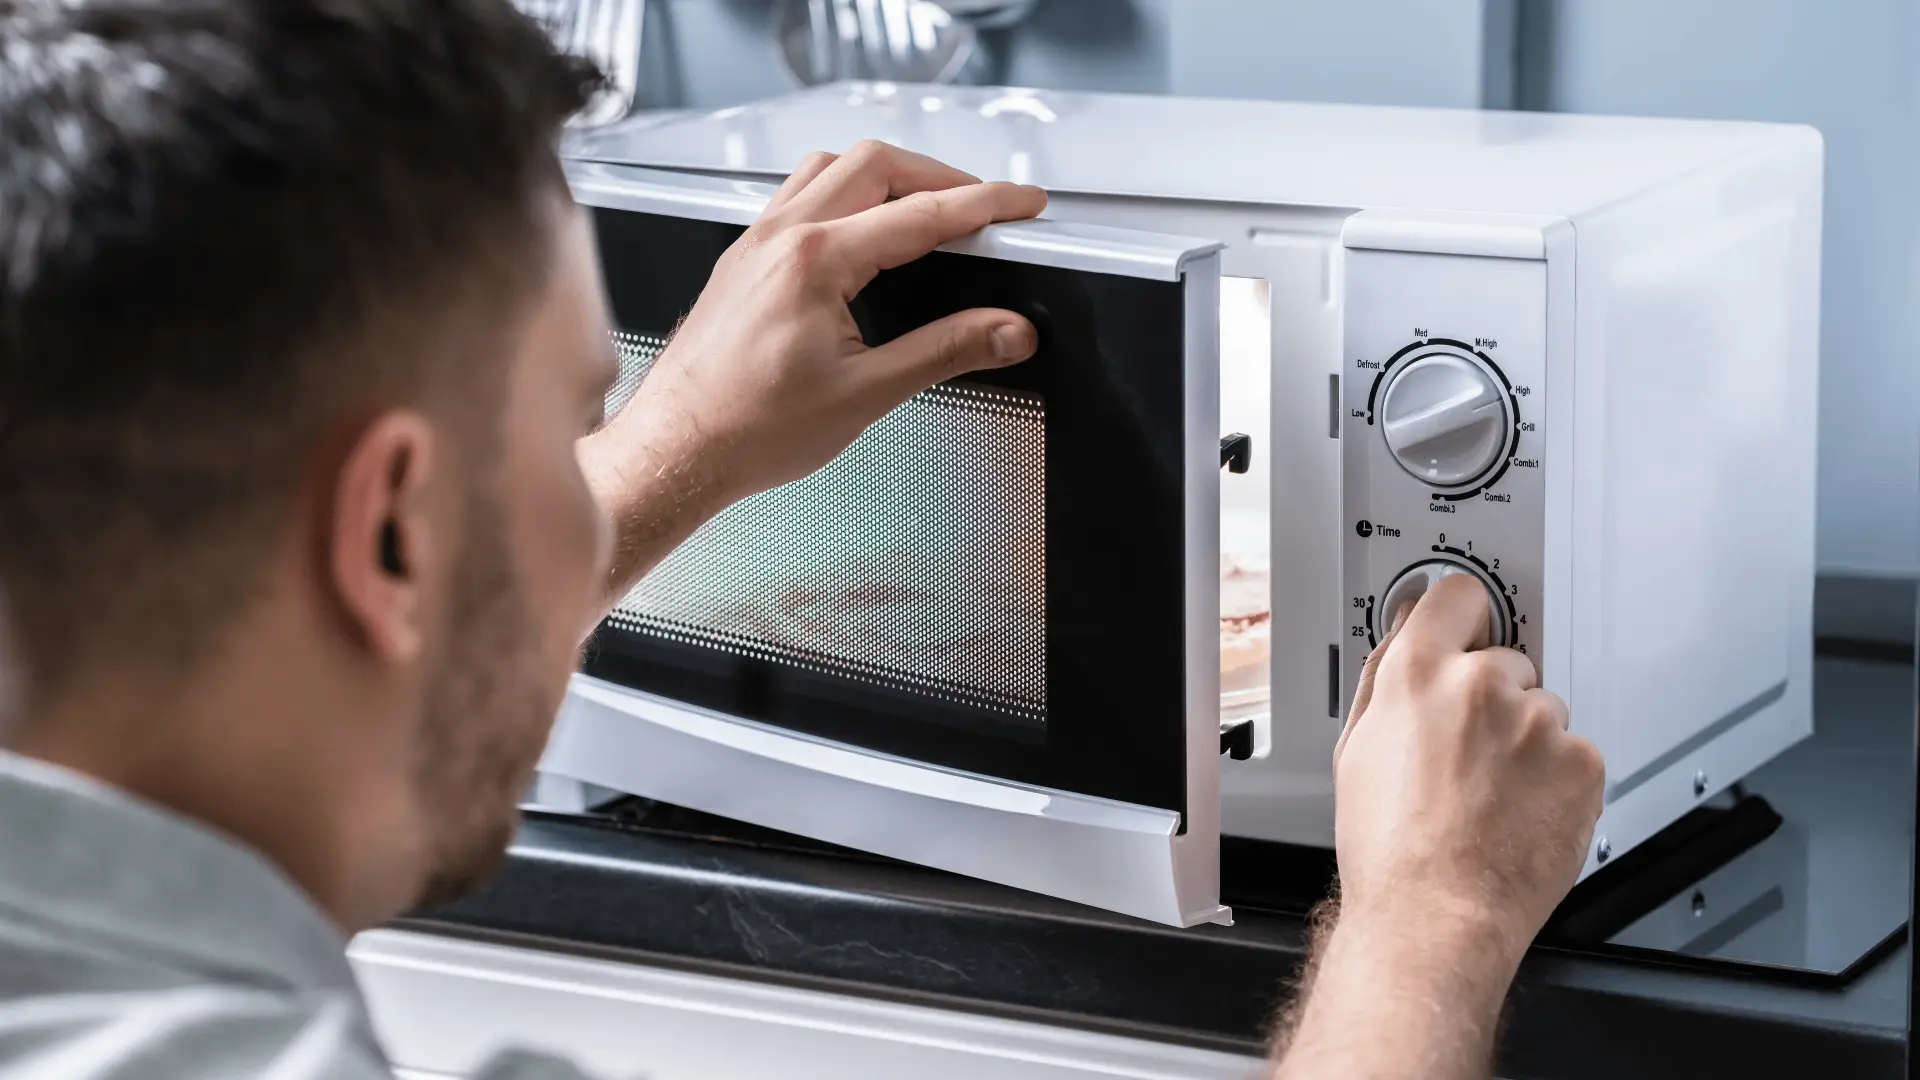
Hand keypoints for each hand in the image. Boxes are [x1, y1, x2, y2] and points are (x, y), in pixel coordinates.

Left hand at [601, 140, 1046, 511]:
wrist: (678, 450)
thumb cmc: (748, 429)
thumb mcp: (868, 393)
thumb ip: (947, 351)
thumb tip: (1006, 332)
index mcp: (816, 261)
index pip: (923, 213)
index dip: (986, 204)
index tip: (1022, 204)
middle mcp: (781, 238)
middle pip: (876, 164)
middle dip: (939, 176)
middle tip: (982, 204)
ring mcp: (755, 244)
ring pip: (830, 168)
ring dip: (886, 176)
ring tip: (926, 206)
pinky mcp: (742, 260)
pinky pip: (796, 195)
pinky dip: (841, 193)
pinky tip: (858, 228)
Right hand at [1332, 575, 1604, 959]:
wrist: (1434, 915)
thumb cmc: (1389, 850)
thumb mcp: (1356, 749)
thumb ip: (1386, 676)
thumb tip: (1405, 631)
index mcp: (1416, 674)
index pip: (1458, 594)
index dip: (1462, 615)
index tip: (1468, 627)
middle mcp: (1479, 685)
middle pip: (1506, 660)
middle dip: (1494, 698)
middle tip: (1468, 754)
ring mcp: (1536, 723)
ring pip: (1543, 711)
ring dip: (1528, 742)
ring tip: (1492, 794)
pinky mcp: (1581, 762)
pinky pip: (1575, 754)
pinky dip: (1558, 779)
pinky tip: (1522, 811)